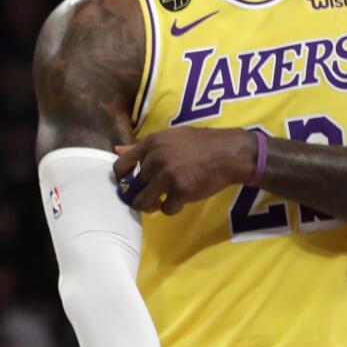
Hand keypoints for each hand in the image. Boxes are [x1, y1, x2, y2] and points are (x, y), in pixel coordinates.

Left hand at [113, 128, 255, 215]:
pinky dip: (173, 208)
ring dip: (150, 206)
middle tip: (150, 196)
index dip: (121, 179)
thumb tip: (117, 150)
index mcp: (151, 143)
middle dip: (139, 195)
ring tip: (160, 202)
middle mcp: (156, 159)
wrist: (229, 153)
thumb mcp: (170, 137)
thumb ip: (143, 146)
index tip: (129, 185)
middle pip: (133, 188)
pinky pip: (166, 210)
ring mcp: (168, 176)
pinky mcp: (181, 192)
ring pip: (143, 202)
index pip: (121, 166)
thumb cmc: (201, 143)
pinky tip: (181, 201)